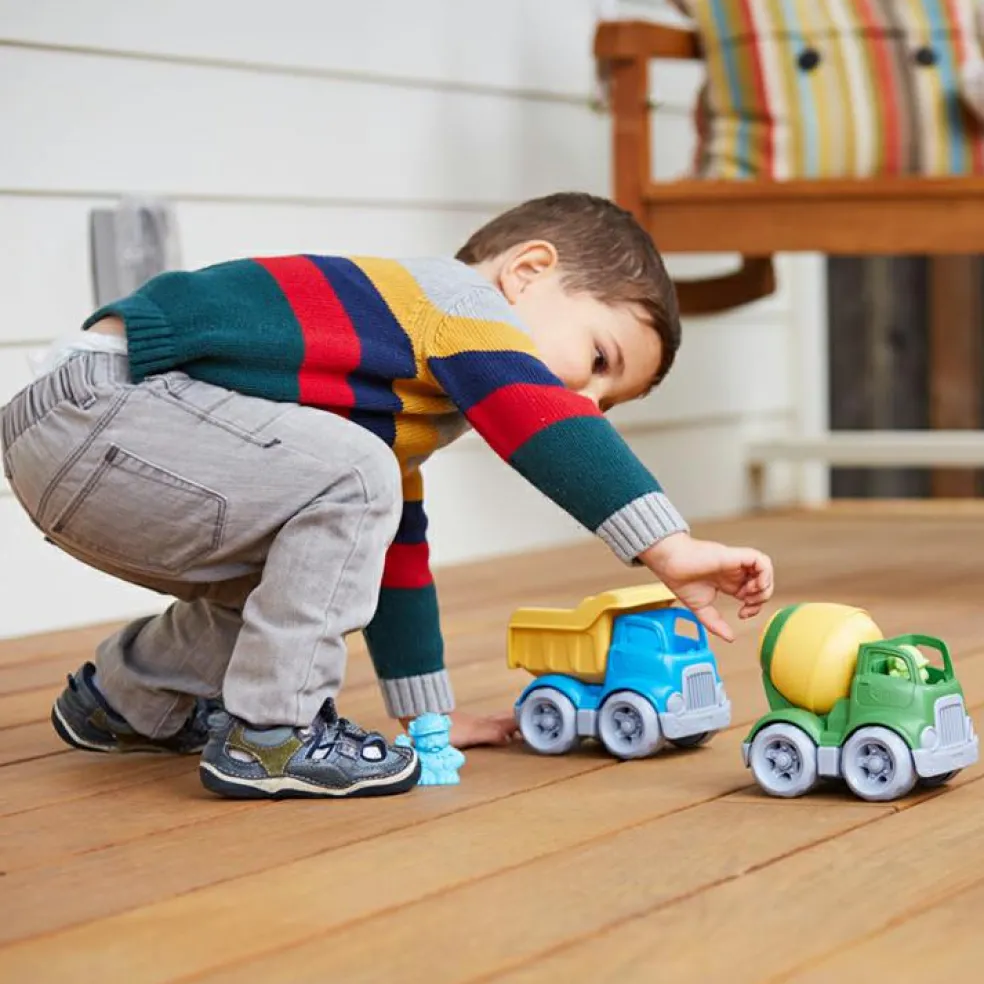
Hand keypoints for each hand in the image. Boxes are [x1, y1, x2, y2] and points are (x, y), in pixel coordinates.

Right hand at [639, 532, 773, 642]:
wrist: (671, 564)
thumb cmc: (681, 579)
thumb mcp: (702, 609)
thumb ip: (716, 624)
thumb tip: (730, 639)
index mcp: (729, 582)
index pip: (753, 593)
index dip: (754, 606)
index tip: (742, 614)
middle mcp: (735, 572)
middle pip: (763, 583)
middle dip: (761, 598)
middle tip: (747, 605)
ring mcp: (737, 563)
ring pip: (766, 571)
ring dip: (764, 586)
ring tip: (749, 595)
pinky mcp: (737, 555)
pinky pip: (762, 561)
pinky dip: (764, 574)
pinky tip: (752, 586)